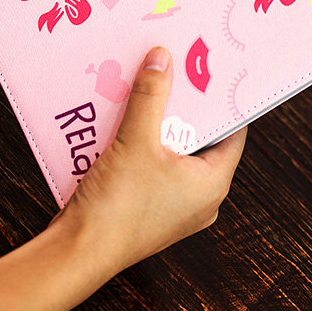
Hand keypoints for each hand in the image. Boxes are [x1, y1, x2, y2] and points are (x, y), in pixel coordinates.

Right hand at [57, 46, 246, 277]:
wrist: (78, 252)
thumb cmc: (118, 207)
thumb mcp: (136, 140)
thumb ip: (151, 96)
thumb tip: (163, 58)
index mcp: (212, 184)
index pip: (233, 132)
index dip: (222, 100)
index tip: (212, 71)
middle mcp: (200, 198)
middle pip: (200, 139)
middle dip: (185, 106)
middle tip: (176, 72)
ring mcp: (174, 206)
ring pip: (174, 152)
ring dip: (159, 123)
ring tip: (148, 90)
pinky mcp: (149, 208)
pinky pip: (154, 166)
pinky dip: (143, 143)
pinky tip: (124, 120)